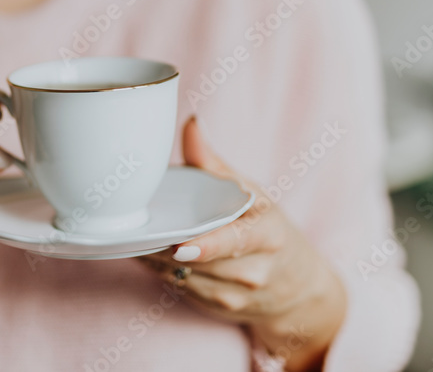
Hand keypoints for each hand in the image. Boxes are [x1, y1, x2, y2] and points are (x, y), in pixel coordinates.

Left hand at [138, 118, 346, 371]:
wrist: (297, 288)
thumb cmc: (267, 228)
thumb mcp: (251, 192)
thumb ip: (214, 162)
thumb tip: (191, 124)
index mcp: (266, 235)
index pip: (235, 242)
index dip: (207, 246)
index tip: (181, 245)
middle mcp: (254, 270)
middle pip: (198, 260)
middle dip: (165, 244)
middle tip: (137, 226)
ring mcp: (234, 295)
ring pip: (182, 275)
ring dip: (155, 257)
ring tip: (135, 234)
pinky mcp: (216, 307)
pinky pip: (176, 286)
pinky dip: (157, 268)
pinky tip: (145, 251)